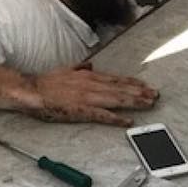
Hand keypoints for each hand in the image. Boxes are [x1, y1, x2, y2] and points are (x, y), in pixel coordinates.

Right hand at [27, 64, 157, 126]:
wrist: (31, 90)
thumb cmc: (46, 83)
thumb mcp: (66, 70)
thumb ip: (79, 68)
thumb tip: (89, 65)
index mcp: (88, 75)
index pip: (116, 78)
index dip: (133, 82)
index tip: (146, 85)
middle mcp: (91, 84)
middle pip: (120, 88)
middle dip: (140, 92)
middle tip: (156, 95)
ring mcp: (87, 97)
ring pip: (116, 99)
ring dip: (134, 102)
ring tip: (149, 104)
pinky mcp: (80, 111)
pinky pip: (102, 115)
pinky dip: (116, 118)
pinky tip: (127, 121)